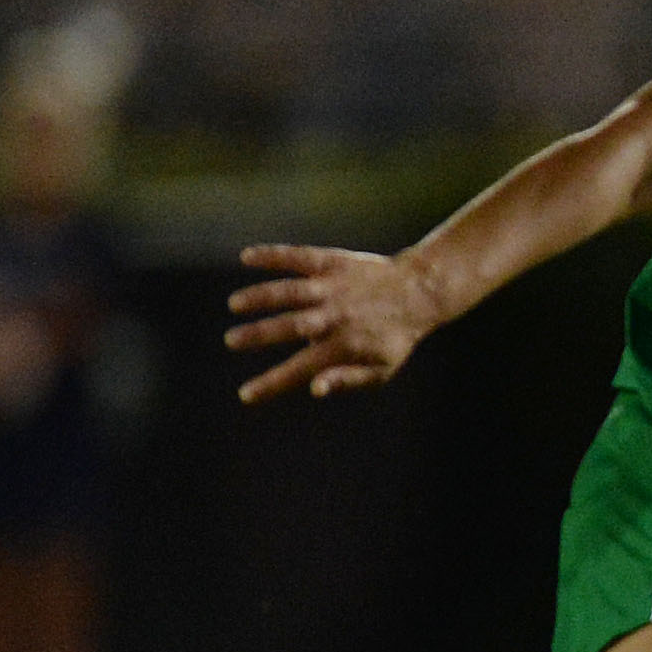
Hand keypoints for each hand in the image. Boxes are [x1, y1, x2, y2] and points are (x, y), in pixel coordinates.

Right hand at [223, 245, 443, 403]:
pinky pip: (299, 257)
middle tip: (231, 340)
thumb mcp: (381, 369)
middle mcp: (336, 316)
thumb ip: (348, 380)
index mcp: (344, 346)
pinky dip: (273, 256)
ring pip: (292, 291)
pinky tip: (246, 256)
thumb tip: (314, 389)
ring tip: (236, 304)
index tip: (246, 395)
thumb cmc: (393, 337)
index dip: (273, 383)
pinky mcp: (333, 262)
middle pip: (292, 327)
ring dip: (262, 296)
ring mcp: (333, 287)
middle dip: (260, 334)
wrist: (419, 292)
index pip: (301, 369)